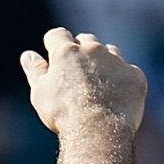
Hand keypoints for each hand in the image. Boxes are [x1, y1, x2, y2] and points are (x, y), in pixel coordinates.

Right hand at [20, 28, 147, 135]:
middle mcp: (93, 50)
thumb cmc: (63, 112)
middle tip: (76, 72)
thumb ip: (35, 70)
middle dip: (80, 50)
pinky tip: (115, 96)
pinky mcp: (135, 76)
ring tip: (97, 83)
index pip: (57, 35)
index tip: (53, 55)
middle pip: (85, 40)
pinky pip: (128, 71)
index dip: (53, 44)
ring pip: (110, 51)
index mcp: (66, 51)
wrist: (99, 129)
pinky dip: (122, 79)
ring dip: (103, 61)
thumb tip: (28, 55)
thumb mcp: (40, 92)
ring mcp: (116, 61)